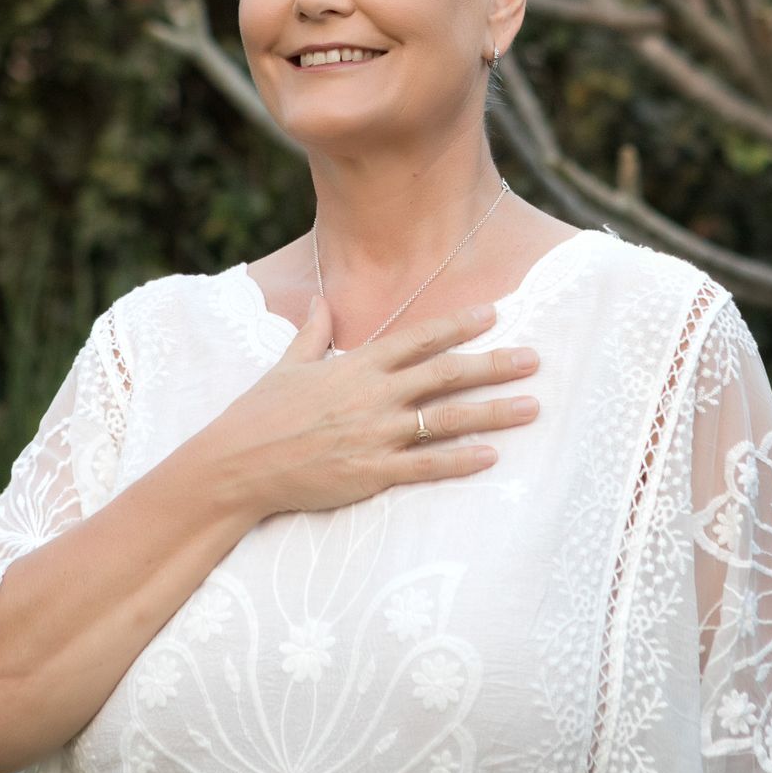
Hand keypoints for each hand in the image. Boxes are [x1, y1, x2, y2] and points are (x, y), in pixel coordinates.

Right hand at [204, 296, 542, 518]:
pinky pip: (425, 465)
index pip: (417, 339)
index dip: (457, 325)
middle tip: (534, 360)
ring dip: (492, 412)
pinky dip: (460, 460)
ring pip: (446, 420)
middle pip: (445, 375)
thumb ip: (312, 332)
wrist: (236, 464)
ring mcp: (375, 435)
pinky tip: (491, 456)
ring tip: (531, 408)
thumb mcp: (287, 364)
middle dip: (494, 365)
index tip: (493, 314)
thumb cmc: (259, 414)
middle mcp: (373, 395)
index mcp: (356, 365)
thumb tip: (320, 300)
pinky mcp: (371, 473)